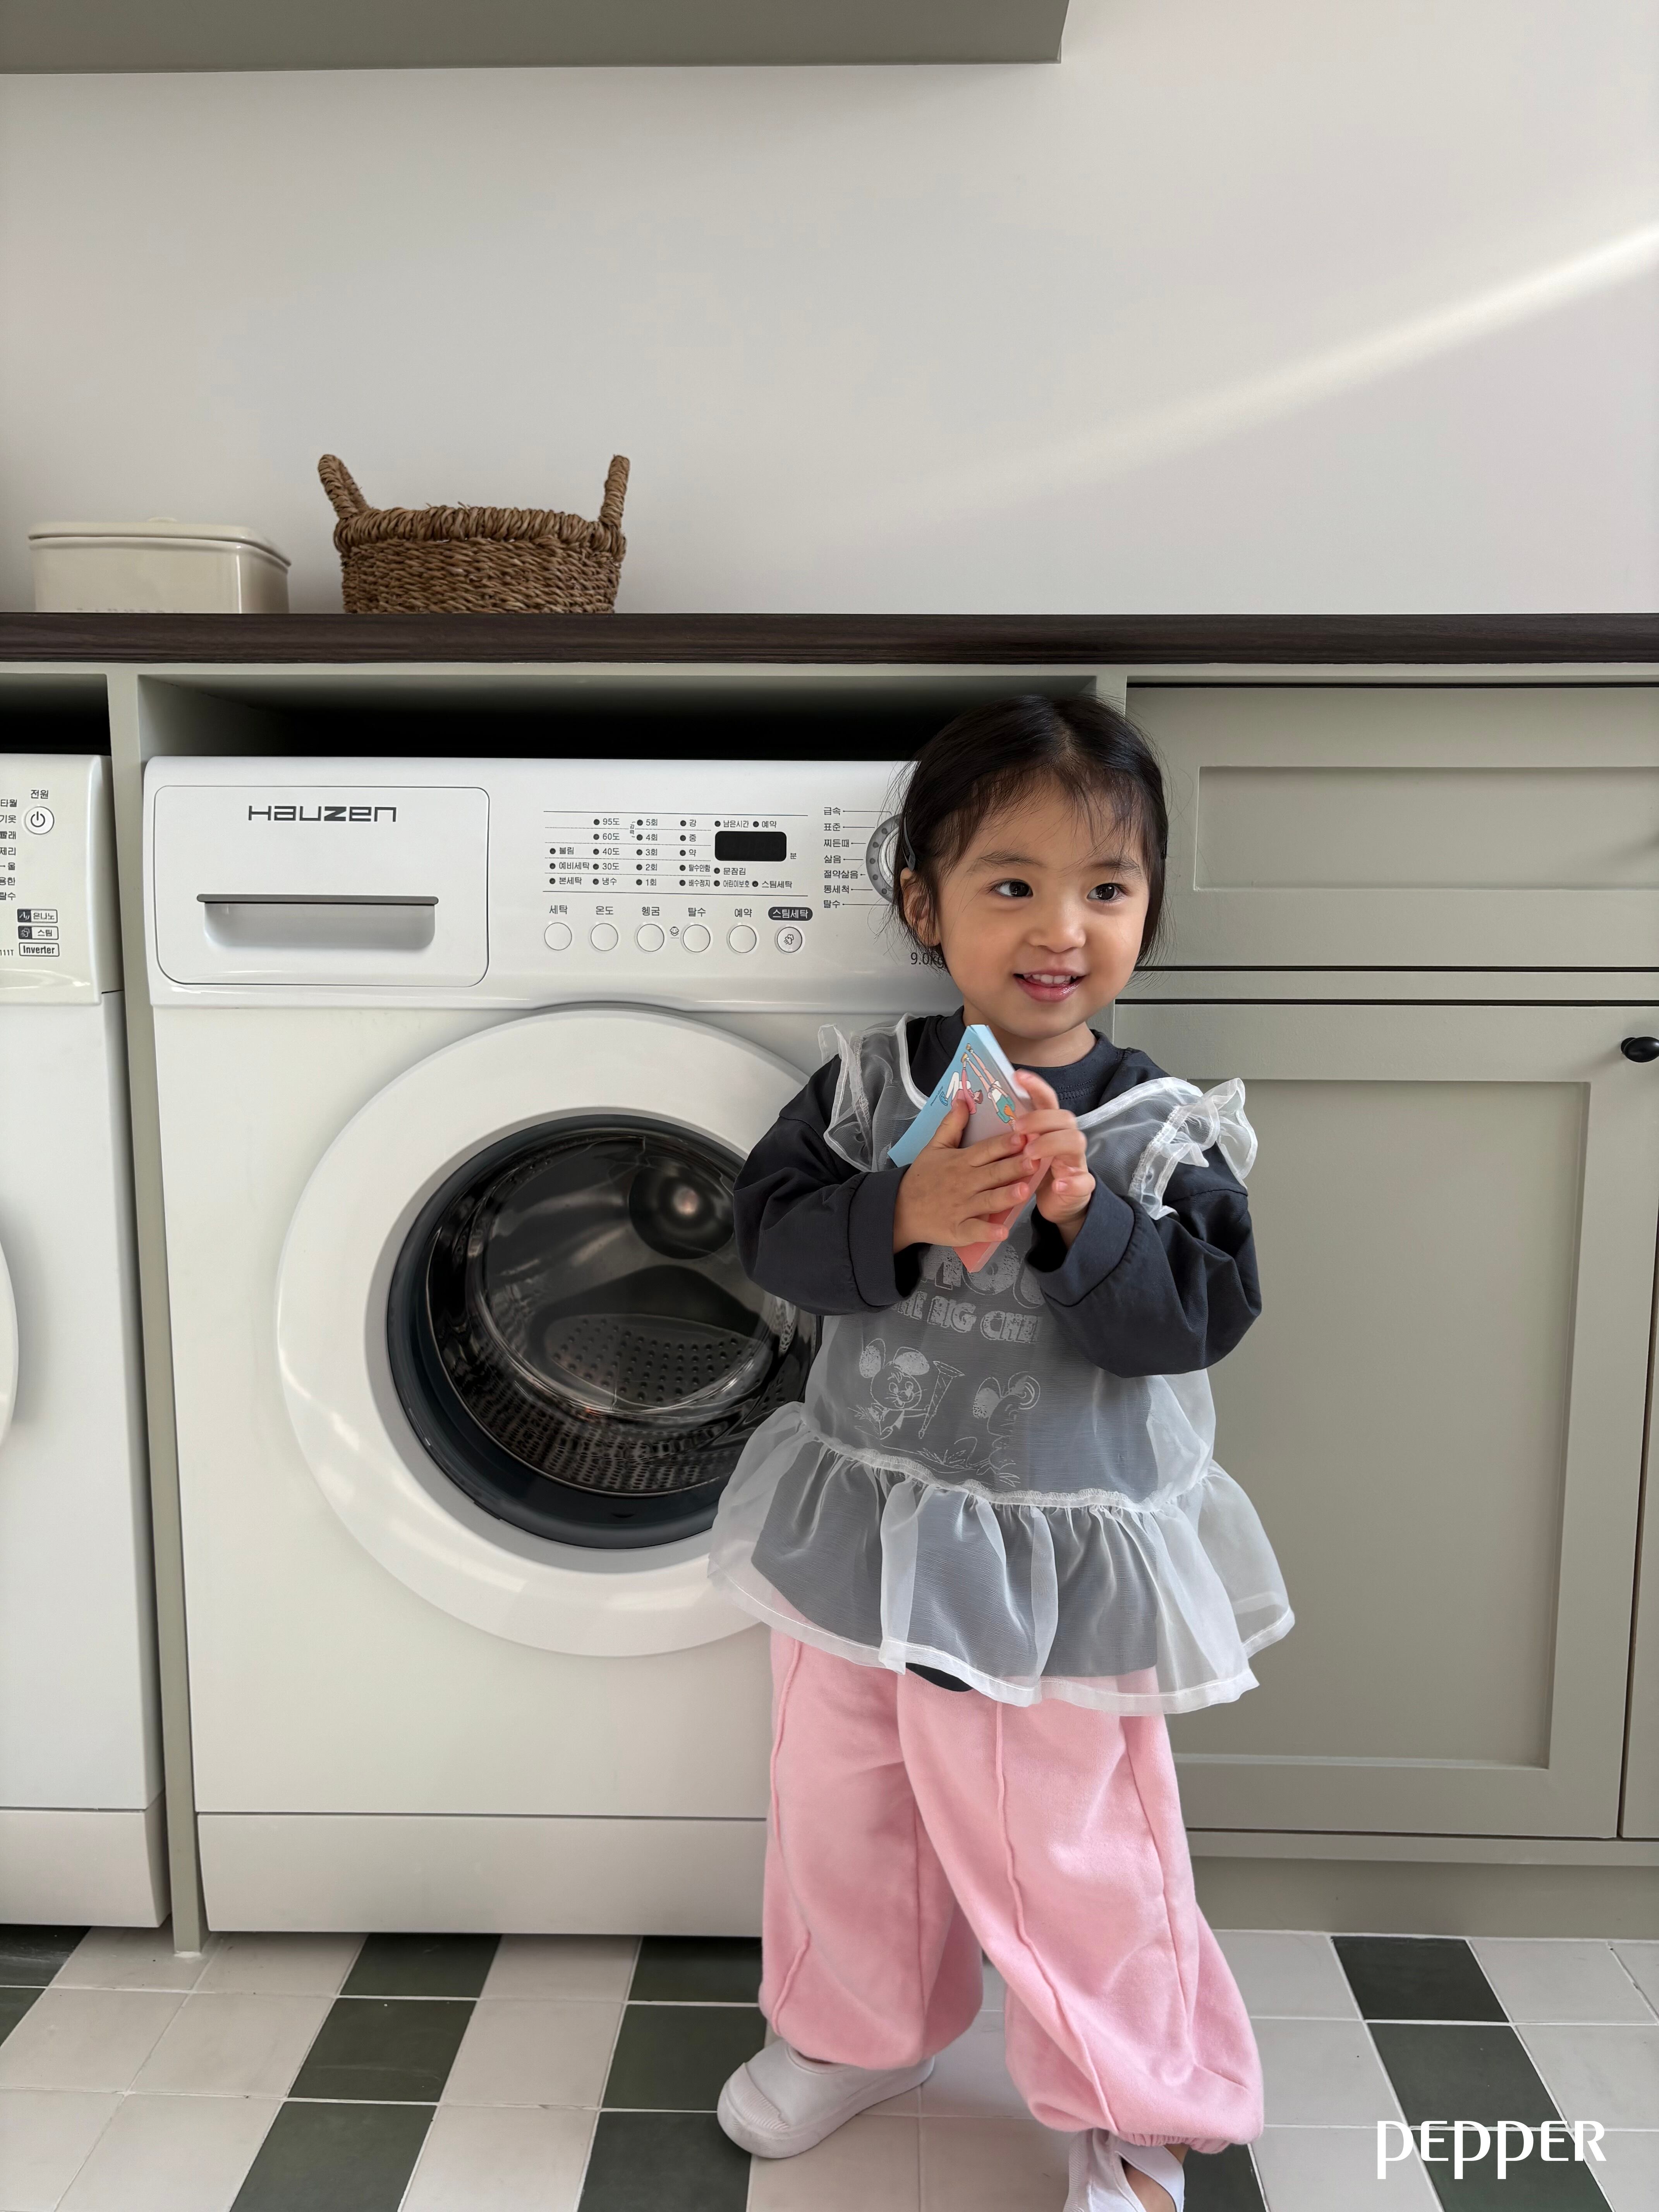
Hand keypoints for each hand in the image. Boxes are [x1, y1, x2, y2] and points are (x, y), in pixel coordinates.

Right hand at [892, 1092, 1033, 1251]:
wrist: (900, 1209)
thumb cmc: (923, 1177)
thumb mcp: (934, 1147)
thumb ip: (952, 1124)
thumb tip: (962, 1098)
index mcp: (961, 1162)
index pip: (986, 1150)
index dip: (1005, 1143)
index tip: (1024, 1135)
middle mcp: (964, 1183)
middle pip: (993, 1173)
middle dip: (1014, 1167)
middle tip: (1034, 1160)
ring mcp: (961, 1207)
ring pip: (988, 1200)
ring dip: (1006, 1196)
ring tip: (1024, 1191)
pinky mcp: (958, 1229)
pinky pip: (975, 1230)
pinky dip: (988, 1232)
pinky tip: (1003, 1232)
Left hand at [1012, 1073, 1094, 1246]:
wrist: (1056, 1204)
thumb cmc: (1034, 1173)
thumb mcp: (1020, 1151)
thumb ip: (1008, 1133)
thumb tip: (971, 1107)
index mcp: (1050, 1129)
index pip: (1047, 1100)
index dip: (1035, 1086)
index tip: (1016, 1075)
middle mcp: (1066, 1140)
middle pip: (1064, 1117)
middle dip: (1040, 1119)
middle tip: (1016, 1128)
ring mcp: (1076, 1162)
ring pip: (1075, 1142)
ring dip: (1052, 1144)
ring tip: (1030, 1155)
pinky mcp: (1081, 1186)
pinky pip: (1083, 1181)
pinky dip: (1071, 1182)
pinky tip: (1057, 1184)